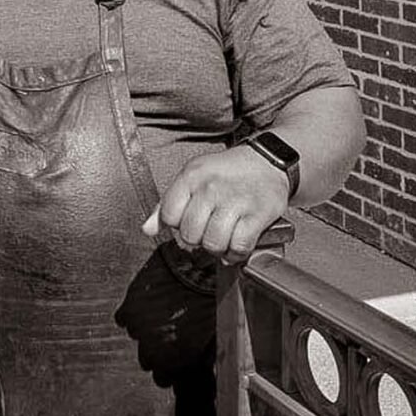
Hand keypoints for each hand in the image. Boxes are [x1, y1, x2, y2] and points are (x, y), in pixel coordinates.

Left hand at [141, 146, 290, 265]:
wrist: (267, 161)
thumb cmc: (227, 172)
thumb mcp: (193, 177)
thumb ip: (167, 204)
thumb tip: (148, 230)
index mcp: (191, 176)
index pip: (169, 215)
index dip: (178, 225)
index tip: (190, 221)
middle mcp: (211, 187)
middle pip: (190, 234)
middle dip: (198, 240)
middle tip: (209, 231)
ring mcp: (235, 201)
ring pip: (214, 243)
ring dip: (218, 249)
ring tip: (223, 239)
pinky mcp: (257, 214)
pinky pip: (239, 246)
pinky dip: (237, 253)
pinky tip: (238, 245)